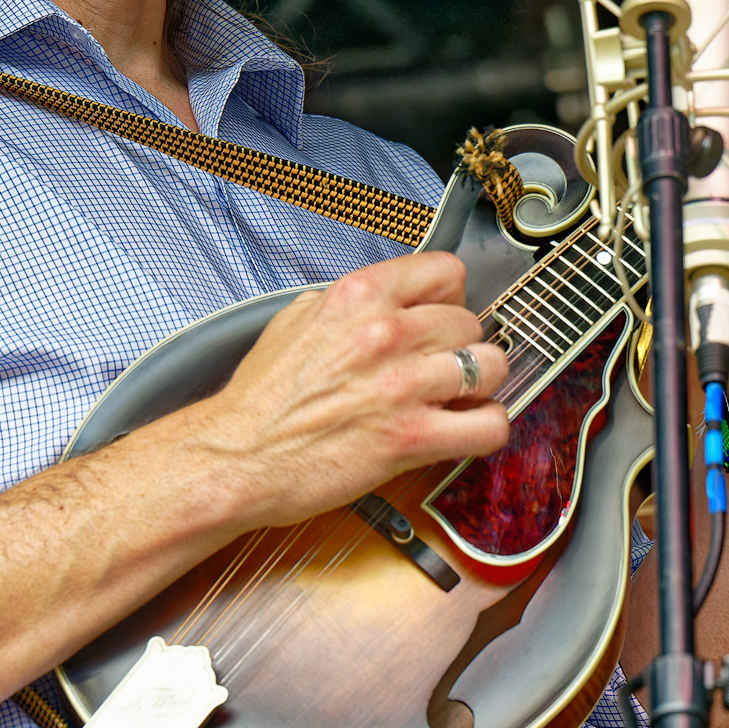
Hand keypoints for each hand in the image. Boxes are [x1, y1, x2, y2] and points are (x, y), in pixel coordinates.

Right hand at [184, 250, 509, 529]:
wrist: (237, 457)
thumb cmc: (260, 401)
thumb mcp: (295, 320)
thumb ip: (344, 303)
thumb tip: (379, 300)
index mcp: (359, 296)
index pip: (447, 271)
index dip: (450, 297)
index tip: (443, 315)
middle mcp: (387, 332)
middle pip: (471, 322)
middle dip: (462, 345)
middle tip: (445, 366)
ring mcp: (404, 384)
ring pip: (491, 367)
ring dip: (480, 385)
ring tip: (459, 398)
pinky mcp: (413, 437)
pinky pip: (489, 425)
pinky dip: (486, 428)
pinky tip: (466, 429)